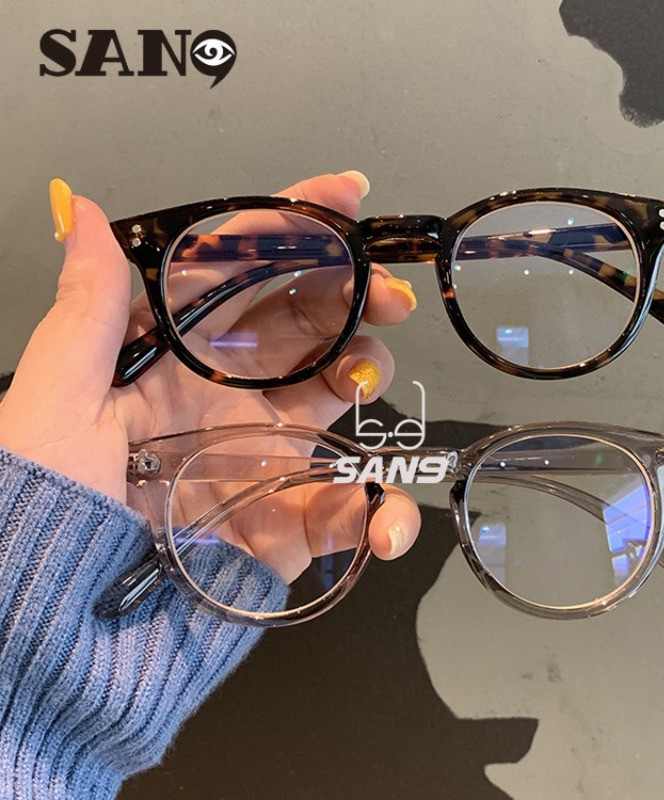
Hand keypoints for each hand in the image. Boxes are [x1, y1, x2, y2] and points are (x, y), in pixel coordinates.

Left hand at [0, 172, 420, 562]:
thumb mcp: (54, 406)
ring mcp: (265, 460)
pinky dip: (381, 514)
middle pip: (308, 327)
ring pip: (340, 399)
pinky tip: (387, 521)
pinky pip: (349, 510)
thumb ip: (87, 314)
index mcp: (174, 361)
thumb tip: (85, 213)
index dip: (296, 230)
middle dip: (355, 296)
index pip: (243, 277)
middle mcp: (227, 400)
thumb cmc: (39, 513)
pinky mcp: (287, 525)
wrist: (55, 638)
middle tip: (387, 295)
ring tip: (364, 381)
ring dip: (369, 377)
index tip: (347, 195)